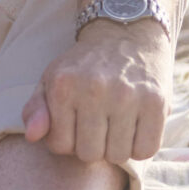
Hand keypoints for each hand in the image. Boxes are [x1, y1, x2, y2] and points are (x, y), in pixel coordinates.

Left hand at [23, 22, 171, 164]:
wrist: (126, 33)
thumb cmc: (84, 65)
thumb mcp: (51, 78)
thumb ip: (35, 109)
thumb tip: (32, 136)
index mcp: (64, 85)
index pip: (60, 146)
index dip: (66, 142)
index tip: (74, 127)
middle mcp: (94, 90)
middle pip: (89, 154)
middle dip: (91, 146)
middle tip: (96, 127)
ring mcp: (127, 96)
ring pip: (118, 156)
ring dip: (116, 148)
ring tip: (115, 127)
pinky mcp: (156, 102)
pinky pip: (146, 150)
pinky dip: (140, 147)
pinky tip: (134, 130)